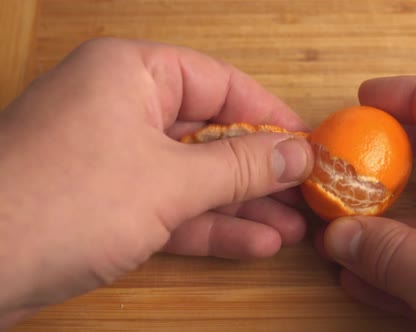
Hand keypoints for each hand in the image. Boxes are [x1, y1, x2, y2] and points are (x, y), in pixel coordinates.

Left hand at [0, 38, 311, 326]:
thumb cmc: (66, 203)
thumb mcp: (169, 181)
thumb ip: (240, 165)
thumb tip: (298, 153)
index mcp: (132, 73)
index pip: (220, 82)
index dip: (269, 114)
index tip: (308, 144)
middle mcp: (122, 107)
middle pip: (210, 132)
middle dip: (260, 170)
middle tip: (305, 194)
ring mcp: (113, 157)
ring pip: (193, 176)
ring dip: (242, 204)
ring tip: (293, 227)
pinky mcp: (106, 203)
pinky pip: (170, 206)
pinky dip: (210, 225)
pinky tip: (256, 242)